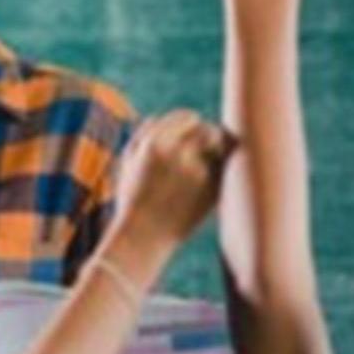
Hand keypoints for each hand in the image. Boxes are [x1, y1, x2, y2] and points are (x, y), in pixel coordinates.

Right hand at [108, 110, 236, 260]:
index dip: (192, 124)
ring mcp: (198, 169)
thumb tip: (159, 116)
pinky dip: (222, 169)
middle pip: (208, 129)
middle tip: (208, 147)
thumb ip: (141, 135)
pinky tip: (213, 178)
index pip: (188, 117)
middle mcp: (178, 151)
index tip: (193, 133)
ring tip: (212, 161)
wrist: (144, 237)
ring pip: (221, 147)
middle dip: (208, 137)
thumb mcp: (128, 164)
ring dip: (219, 151)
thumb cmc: (133, 200)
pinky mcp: (212, 188)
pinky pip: (226, 168)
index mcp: (155, 142)